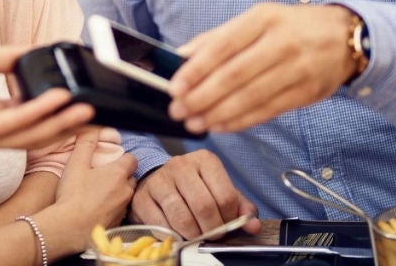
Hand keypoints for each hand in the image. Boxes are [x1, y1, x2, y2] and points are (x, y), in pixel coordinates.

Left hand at [0, 44, 94, 151]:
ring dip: (62, 121)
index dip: (60, 113)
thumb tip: (39, 50)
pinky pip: (17, 122)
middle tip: (98, 115)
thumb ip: (12, 59)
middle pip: (39, 133)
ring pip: (33, 134)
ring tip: (88, 110)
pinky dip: (40, 109)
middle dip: (70, 125)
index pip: (33, 120)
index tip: (84, 102)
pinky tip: (59, 98)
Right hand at [49, 128, 136, 246]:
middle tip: (103, 176)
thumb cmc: (72, 195)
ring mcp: (123, 209)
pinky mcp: (118, 225)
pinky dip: (112, 209)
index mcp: (118, 174)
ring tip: (99, 194)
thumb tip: (91, 129)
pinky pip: (119, 212)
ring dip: (117, 193)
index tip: (111, 160)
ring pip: (126, 196)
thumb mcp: (75, 163)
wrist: (68, 228)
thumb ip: (85, 143)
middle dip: (121, 176)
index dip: (123, 158)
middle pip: (131, 178)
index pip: (132, 159)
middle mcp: (126, 191)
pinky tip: (97, 210)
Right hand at [129, 150, 259, 238]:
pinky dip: (173, 235)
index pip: (225, 195)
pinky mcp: (142, 196)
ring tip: (196, 235)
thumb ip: (239, 207)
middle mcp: (180, 165)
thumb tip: (252, 225)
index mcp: (205, 160)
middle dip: (212, 229)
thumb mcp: (219, 191)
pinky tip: (178, 232)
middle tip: (213, 235)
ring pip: (182, 217)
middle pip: (204, 206)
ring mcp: (159, 180)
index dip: (229, 218)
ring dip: (193, 234)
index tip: (226, 225)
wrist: (157, 181)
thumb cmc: (193, 188)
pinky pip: (161, 224)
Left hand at [168, 3, 355, 131]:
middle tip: (178, 109)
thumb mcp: (258, 18)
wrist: (347, 37)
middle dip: (202, 96)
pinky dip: (241, 121)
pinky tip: (221, 125)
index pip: (223, 46)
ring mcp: (298, 69)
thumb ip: (219, 37)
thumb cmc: (292, 26)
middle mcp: (282, 42)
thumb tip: (181, 55)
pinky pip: (268, 111)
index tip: (174, 86)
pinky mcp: (307, 93)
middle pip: (235, 75)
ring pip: (251, 97)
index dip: (196, 69)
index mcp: (264, 18)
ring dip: (218, 114)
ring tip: (194, 122)